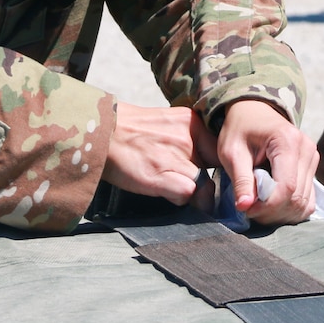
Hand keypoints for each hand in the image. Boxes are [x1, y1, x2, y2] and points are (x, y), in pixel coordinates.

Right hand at [103, 102, 218, 203]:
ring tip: (180, 192)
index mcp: (192, 122)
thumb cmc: (131, 131)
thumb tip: (206, 166)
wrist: (101, 131)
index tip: (216, 177)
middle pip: (218, 169)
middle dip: (213, 184)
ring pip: (205, 185)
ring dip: (197, 196)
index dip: (221, 167)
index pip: (221, 149)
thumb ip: (189, 141)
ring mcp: (176, 157)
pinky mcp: (162, 176)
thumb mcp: (168, 124)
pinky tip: (166, 193)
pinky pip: (187, 194)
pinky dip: (180, 200)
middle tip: (204, 192)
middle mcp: (189, 138)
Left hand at [219, 100, 318, 224]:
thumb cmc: (239, 130)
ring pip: (304, 202)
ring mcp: (313, 158)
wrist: (253, 113)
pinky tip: (272, 205)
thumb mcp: (231, 152)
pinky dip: (290, 209)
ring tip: (258, 206)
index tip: (246, 208)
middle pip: (297, 197)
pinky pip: (308, 200)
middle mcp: (306, 149)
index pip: (286, 186)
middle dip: (272, 211)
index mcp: (287, 141)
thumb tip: (245, 207)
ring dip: (280, 213)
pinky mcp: (312, 168)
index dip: (267, 206)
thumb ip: (240, 180)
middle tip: (249, 208)